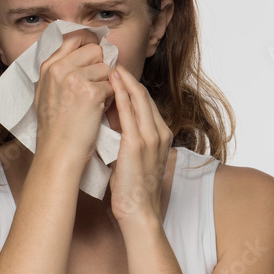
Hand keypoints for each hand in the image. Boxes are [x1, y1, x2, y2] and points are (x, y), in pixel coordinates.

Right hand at [32, 29, 114, 166]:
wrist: (58, 152)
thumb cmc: (55, 127)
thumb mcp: (46, 92)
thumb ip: (60, 71)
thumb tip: (82, 53)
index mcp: (49, 66)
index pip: (74, 37)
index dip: (89, 43)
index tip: (96, 53)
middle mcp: (60, 68)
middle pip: (95, 50)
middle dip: (100, 66)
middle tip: (95, 85)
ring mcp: (75, 79)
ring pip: (106, 68)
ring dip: (107, 84)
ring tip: (94, 102)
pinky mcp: (92, 92)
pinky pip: (113, 86)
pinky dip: (110, 99)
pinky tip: (98, 111)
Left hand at [107, 65, 172, 228]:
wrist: (139, 211)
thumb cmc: (133, 189)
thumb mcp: (135, 158)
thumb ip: (128, 138)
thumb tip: (112, 121)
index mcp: (162, 136)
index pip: (147, 103)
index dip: (133, 87)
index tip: (119, 74)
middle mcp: (160, 133)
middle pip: (145, 96)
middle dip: (129, 78)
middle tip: (113, 62)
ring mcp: (151, 137)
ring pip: (139, 99)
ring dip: (124, 80)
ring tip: (111, 66)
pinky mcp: (137, 144)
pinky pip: (129, 112)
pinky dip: (121, 95)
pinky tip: (111, 84)